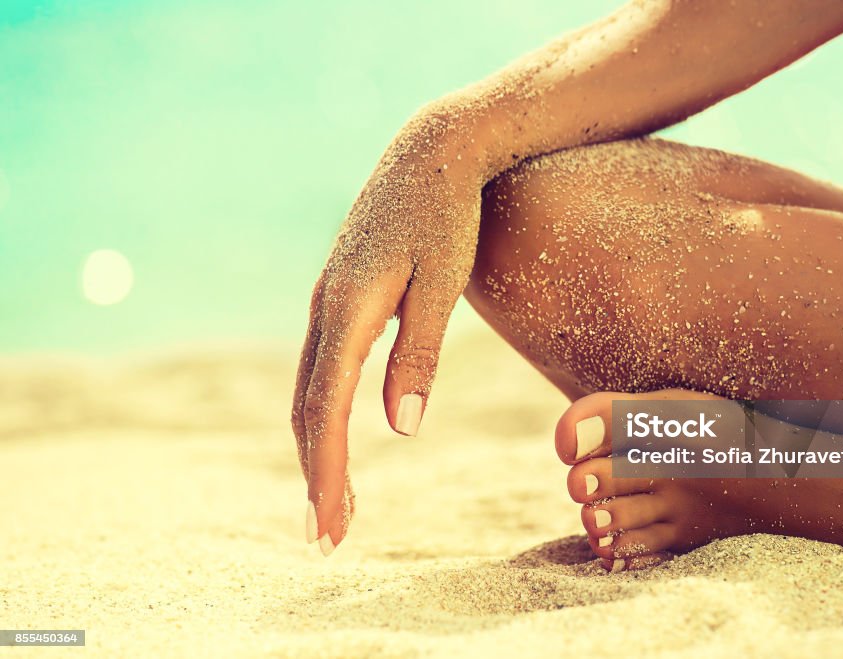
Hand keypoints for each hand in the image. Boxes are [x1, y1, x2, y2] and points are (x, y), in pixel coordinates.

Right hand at [292, 109, 483, 553]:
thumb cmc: (449, 215)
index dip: (325, 473)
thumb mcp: (443, 285)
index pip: (325, 410)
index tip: (330, 527)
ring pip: (308, 389)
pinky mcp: (339, 294)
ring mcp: (327, 298)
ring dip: (315, 448)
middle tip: (328, 536)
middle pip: (306, 408)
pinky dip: (322, 411)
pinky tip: (335, 434)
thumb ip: (420, 355)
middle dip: (315, 475)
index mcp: (347, 308)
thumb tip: (400, 429)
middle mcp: (325, 306)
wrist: (434, 149)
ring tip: (332, 500)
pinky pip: (320, 365)